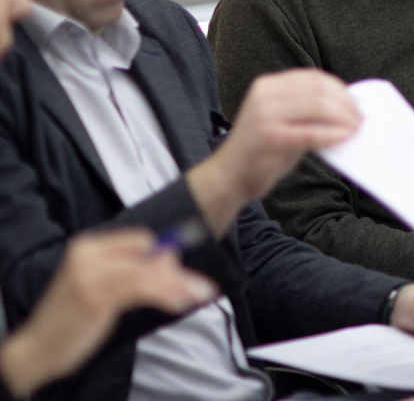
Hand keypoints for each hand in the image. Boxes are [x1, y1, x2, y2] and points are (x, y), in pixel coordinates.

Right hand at [0, 229, 216, 396]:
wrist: (37, 348)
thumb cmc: (72, 320)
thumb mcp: (102, 289)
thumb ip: (132, 272)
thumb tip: (172, 256)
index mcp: (88, 247)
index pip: (139, 239)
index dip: (165, 252)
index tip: (186, 268)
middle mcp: (88, 255)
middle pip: (148, 253)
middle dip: (178, 272)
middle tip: (203, 288)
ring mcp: (90, 275)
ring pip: (148, 272)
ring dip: (179, 285)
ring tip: (202, 295)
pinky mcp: (95, 297)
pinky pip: (141, 290)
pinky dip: (166, 294)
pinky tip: (181, 303)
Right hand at [188, 69, 360, 234]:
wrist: (228, 176)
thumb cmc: (261, 150)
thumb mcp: (281, 120)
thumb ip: (305, 109)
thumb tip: (344, 106)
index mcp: (268, 85)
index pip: (313, 78)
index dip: (339, 89)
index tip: (355, 103)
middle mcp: (265, 95)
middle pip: (319, 91)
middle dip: (345, 104)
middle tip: (360, 118)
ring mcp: (265, 115)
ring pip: (318, 107)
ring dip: (344, 118)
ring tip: (355, 128)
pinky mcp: (270, 137)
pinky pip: (311, 132)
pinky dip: (333, 134)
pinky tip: (345, 138)